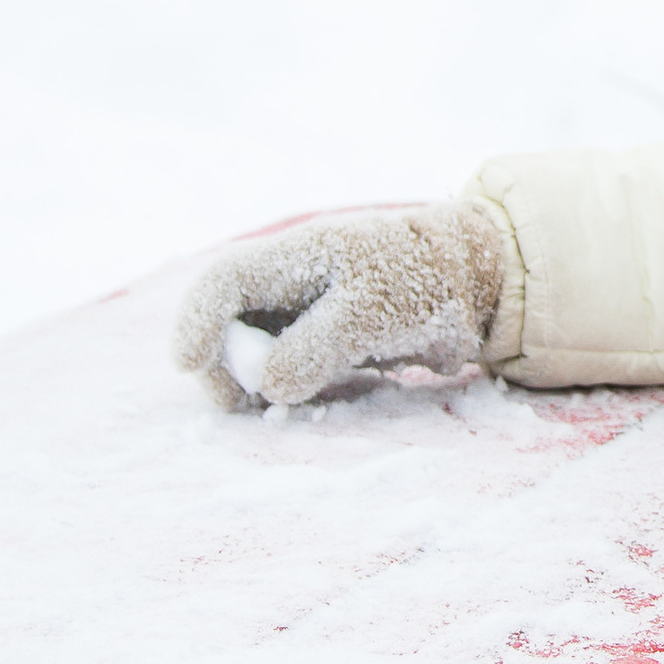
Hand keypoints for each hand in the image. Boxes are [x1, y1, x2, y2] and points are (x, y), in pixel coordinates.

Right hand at [171, 201, 509, 412]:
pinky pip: (284, 374)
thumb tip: (266, 383)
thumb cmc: (425, 281)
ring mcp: (301, 317)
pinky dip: (286, 392)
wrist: (475, 284)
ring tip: (291, 403)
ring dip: (254, 385)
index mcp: (294, 258)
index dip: (196, 322)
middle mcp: (287, 287)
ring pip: (251, 356)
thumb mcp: (373, 310)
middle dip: (224, 368)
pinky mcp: (319, 346)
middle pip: (225, 327)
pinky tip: (318, 400)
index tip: (188, 365)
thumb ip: (318, 344)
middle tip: (244, 406)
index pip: (222, 284)